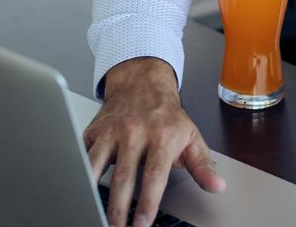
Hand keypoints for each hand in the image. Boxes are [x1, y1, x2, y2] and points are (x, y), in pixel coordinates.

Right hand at [84, 57, 226, 226]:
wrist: (142, 82)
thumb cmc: (167, 115)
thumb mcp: (191, 137)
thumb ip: (203, 166)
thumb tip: (217, 186)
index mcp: (162, 137)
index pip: (155, 176)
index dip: (148, 203)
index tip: (142, 224)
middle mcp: (135, 133)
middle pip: (124, 177)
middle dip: (119, 207)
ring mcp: (112, 132)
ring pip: (97, 166)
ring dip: (93, 192)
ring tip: (92, 210)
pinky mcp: (94, 131)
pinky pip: (82, 154)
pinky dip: (78, 171)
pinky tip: (78, 187)